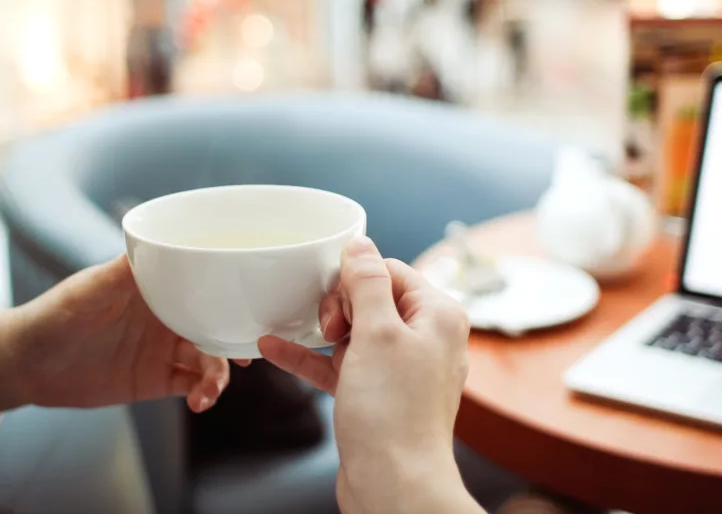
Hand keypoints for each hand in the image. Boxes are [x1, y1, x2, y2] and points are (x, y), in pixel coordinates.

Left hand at [0, 255, 243, 412]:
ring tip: (210, 390)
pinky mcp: (157, 379)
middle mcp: (169, 317)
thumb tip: (159, 244)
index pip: (206, 287)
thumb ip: (125, 270)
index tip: (251, 307)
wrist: (28, 364)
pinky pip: (192, 385)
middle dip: (236, 340)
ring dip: (219, 374)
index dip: (231, 296)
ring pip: (210, 358)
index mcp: (160, 289)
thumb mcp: (90, 288)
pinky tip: (200, 402)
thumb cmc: (56, 314)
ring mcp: (165, 349)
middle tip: (251, 356)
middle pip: (217, 325)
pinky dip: (203, 393)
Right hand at [259, 237, 481, 513]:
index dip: (357, 279)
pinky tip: (274, 348)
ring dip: (322, 331)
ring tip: (297, 329)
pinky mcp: (378, 394)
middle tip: (329, 328)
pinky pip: (342, 365)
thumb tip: (360, 244)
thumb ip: (367, 283)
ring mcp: (401, 369)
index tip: (334, 298)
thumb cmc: (394, 413)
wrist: (394, 486)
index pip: (392, 271)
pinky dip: (313, 358)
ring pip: (355, 332)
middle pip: (373, 298)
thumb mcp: (377, 333)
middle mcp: (425, 339)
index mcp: (438, 316)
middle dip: (340, 307)